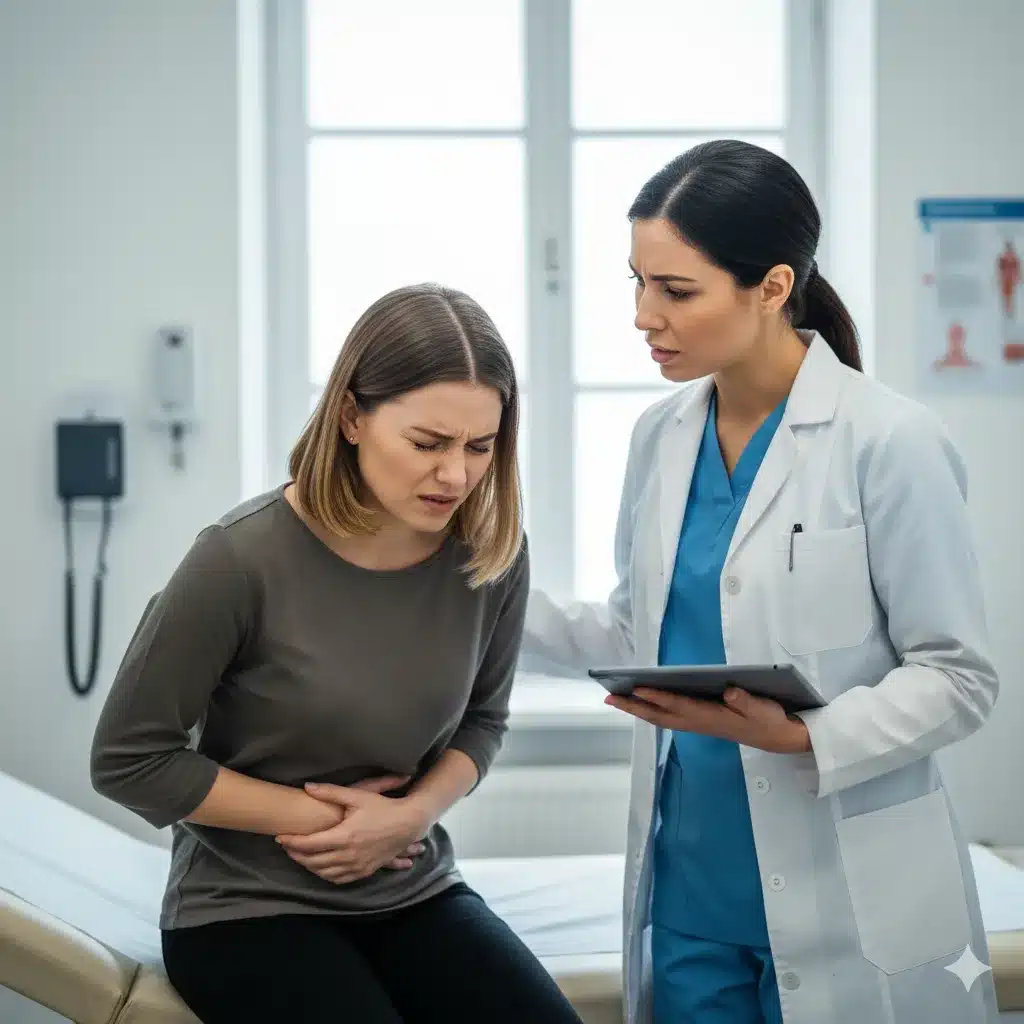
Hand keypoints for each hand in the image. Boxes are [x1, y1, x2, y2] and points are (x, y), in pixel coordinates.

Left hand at [277, 783, 429, 884]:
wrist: (408, 824)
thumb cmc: (383, 808)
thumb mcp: (358, 796)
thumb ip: (330, 792)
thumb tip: (307, 787)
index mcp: (345, 836)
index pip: (310, 844)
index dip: (292, 841)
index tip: (280, 836)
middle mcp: (349, 855)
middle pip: (313, 861)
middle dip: (296, 854)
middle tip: (286, 846)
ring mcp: (357, 866)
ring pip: (324, 873)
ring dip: (308, 866)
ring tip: (299, 855)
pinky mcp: (364, 872)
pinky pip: (338, 879)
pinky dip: (324, 874)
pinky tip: (319, 866)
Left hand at [604, 686, 812, 754]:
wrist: (779, 738)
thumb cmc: (769, 720)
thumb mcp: (763, 710)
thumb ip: (747, 702)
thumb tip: (730, 691)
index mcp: (712, 717)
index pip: (679, 705)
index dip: (658, 697)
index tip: (637, 688)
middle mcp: (700, 722)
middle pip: (660, 715)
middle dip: (634, 707)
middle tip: (609, 696)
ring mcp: (698, 724)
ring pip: (662, 718)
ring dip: (638, 709)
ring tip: (617, 698)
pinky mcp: (701, 722)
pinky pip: (669, 717)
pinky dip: (652, 710)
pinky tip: (643, 702)